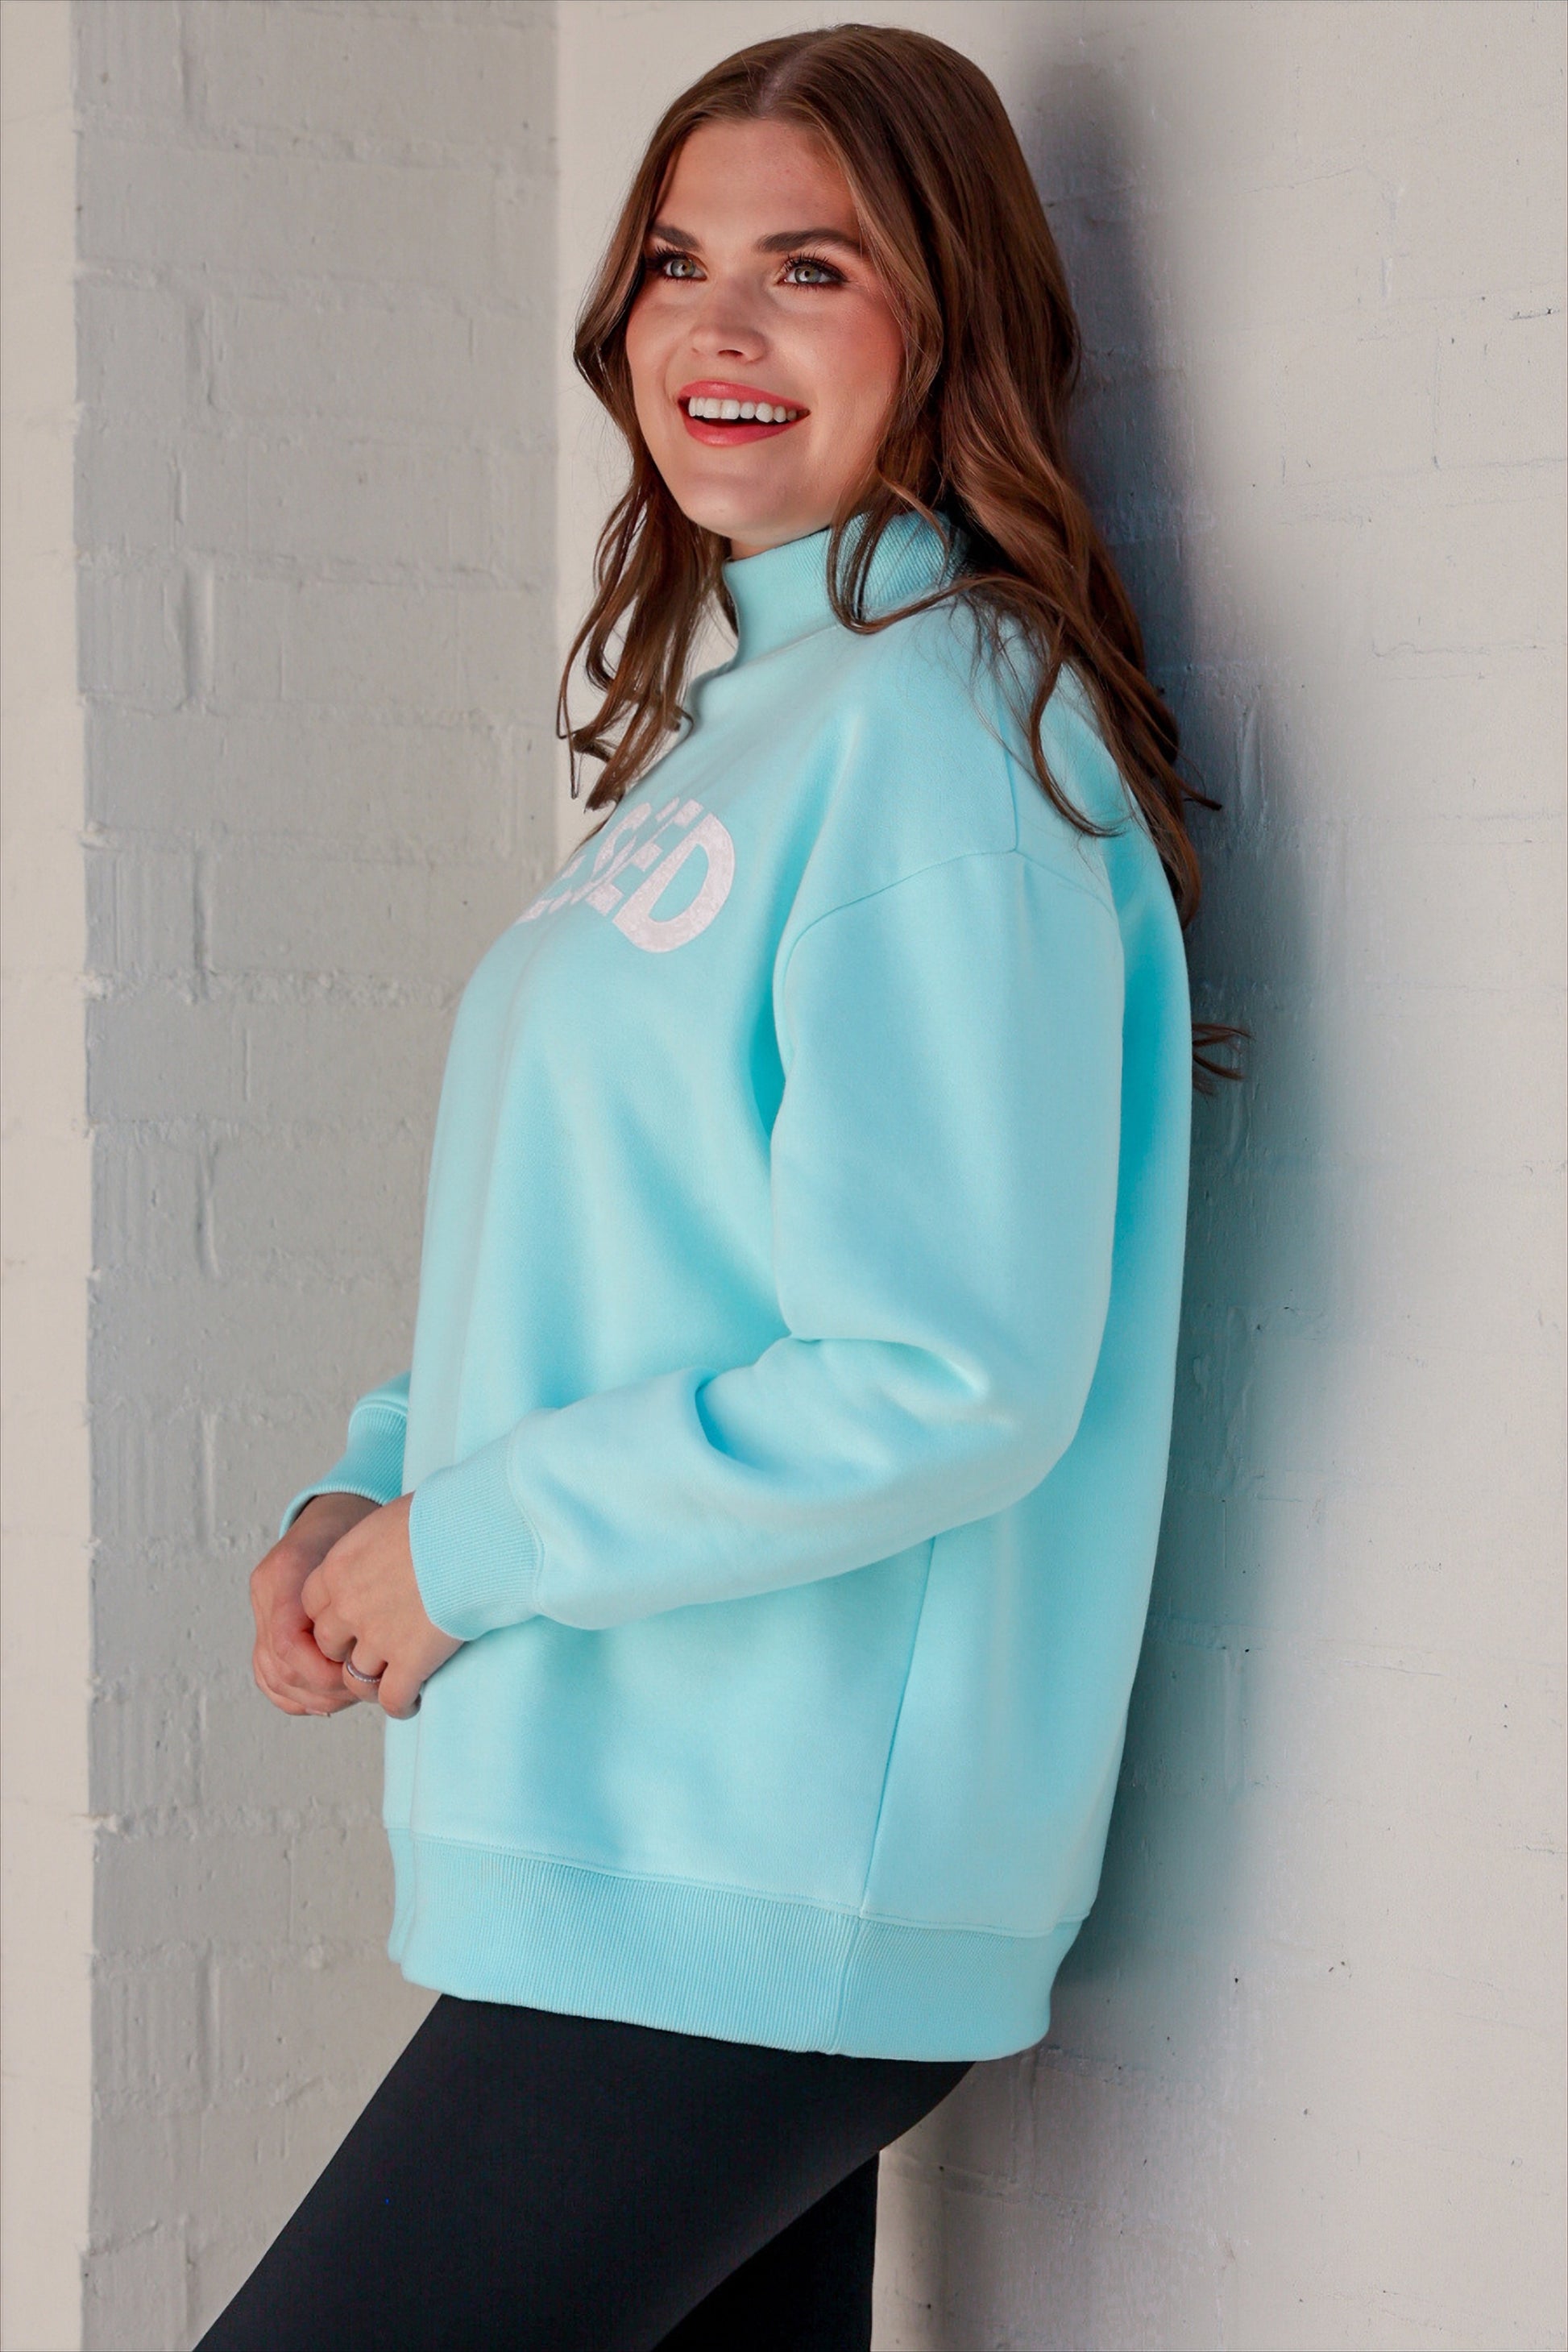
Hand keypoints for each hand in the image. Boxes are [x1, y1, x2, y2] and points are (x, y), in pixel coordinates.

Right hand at [251, 1491, 380, 1716]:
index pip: (287, 1642)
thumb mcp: (368, 1548)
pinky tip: (327, 1699)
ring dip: (314, 1695)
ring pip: (272, 1675)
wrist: (335, 1514)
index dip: (322, 1670)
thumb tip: (388, 1643)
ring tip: (353, 1695)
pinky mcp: (265, 1627)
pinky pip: (269, 1675)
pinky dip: (297, 1694)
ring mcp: (261, 1611)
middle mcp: (265, 1593)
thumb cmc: (360, 1529)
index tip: (358, 1673)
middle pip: (279, 1665)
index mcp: (286, 1572)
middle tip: (364, 1689)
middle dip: (324, 1688)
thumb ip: (367, 1587)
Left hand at [301, 1494, 462, 1720]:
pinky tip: (413, 1700)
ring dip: (372, 1683)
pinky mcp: (410, 1662)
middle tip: (375, 1652)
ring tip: (394, 1682)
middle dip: (347, 1650)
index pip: (313, 1605)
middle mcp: (349, 1606)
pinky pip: (392, 1698)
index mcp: (339, 1567)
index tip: (354, 1620)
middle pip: (329, 1645)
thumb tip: (395, 1542)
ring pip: (355, 1679)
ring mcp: (377, 1638)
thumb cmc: (446, 1515)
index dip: (333, 1616)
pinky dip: (400, 1704)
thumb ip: (379, 1543)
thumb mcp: (394, 1518)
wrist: (476, 1535)